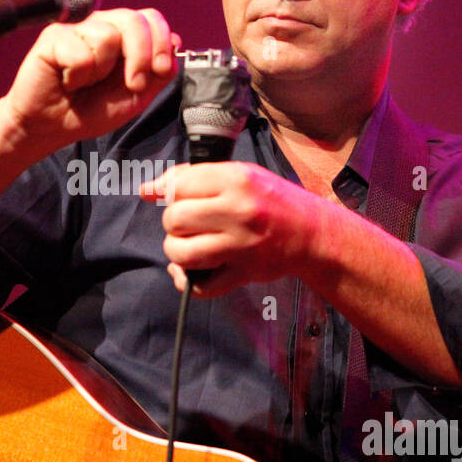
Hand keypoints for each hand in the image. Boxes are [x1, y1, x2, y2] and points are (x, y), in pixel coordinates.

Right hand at [2, 8, 179, 151]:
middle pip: (134, 20)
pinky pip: (80, 53)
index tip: (160, 69)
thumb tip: (176, 41)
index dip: (161, 41)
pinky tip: (67, 81)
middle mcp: (102, 26)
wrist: (52, 127)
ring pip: (107, 36)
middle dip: (141, 56)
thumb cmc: (90, 111)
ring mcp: (78, 29)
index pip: (150, 19)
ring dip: (101, 71)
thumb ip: (157, 72)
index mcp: (124, 37)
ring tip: (85, 83)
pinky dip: (77, 76)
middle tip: (132, 85)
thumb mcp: (135, 97)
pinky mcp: (54, 37)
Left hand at [139, 162, 331, 295]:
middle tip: (188, 224)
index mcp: (236, 180)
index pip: (178, 185)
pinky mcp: (243, 274)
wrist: (312, 234)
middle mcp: (238, 211)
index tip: (174, 199)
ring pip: (180, 253)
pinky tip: (192, 271)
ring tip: (189, 246)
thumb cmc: (272, 201)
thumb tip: (149, 189)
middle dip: (174, 224)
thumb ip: (194, 178)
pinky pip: (199, 286)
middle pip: (175, 219)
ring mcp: (240, 245)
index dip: (168, 193)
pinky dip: (188, 282)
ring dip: (177, 252)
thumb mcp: (240, 175)